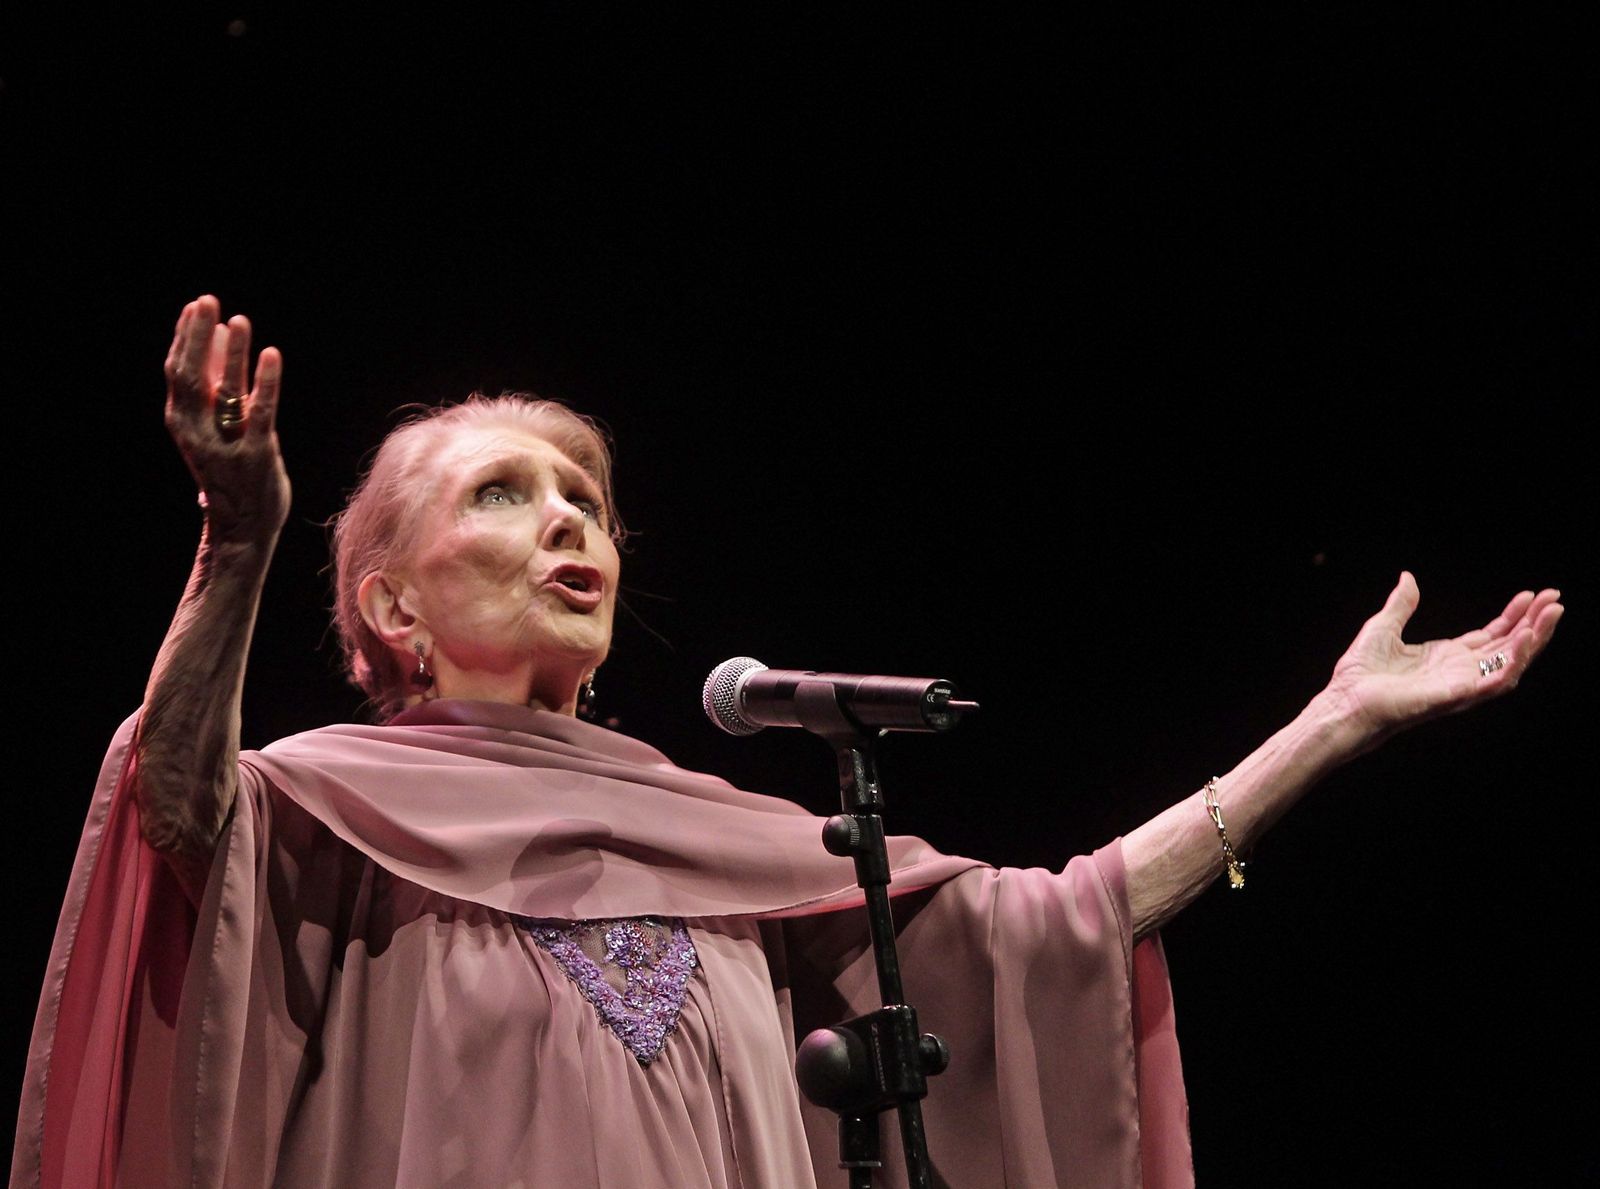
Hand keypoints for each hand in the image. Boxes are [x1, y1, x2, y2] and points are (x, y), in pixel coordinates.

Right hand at [163, 295, 289, 542]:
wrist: (242, 528)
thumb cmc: (230, 470)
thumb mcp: (212, 427)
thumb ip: (214, 386)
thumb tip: (216, 337)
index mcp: (182, 422)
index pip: (177, 371)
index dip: (185, 337)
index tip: (196, 306)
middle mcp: (198, 432)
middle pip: (191, 375)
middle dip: (197, 336)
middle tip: (208, 301)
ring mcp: (227, 444)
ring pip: (226, 390)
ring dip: (232, 353)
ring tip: (239, 321)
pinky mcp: (258, 454)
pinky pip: (261, 412)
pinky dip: (266, 382)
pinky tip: (271, 355)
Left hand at [1325, 572, 1562, 748]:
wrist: (1345, 701)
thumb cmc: (1360, 674)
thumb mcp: (1383, 627)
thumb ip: (1401, 605)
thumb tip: (1408, 578)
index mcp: (1447, 657)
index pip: (1492, 635)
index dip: (1513, 616)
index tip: (1531, 594)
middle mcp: (1460, 672)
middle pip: (1509, 647)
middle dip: (1534, 624)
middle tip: (1554, 599)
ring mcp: (1461, 685)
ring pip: (1511, 663)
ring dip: (1534, 640)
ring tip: (1551, 614)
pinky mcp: (1456, 696)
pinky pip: (1494, 681)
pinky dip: (1513, 662)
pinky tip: (1525, 639)